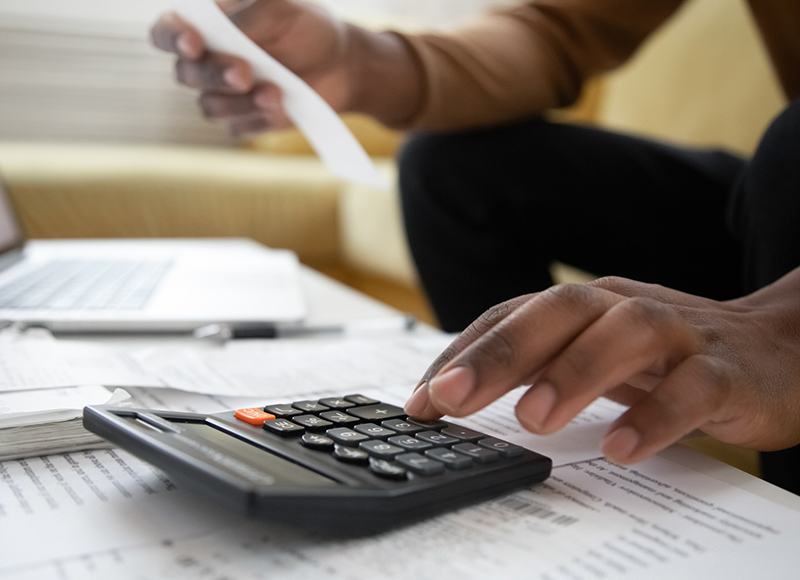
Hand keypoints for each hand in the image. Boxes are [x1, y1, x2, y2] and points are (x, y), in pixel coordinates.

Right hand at [150, 0, 421, 134]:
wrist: (342, 64)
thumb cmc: (308, 27)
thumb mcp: (283, 8)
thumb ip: (249, 13)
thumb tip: (221, 24)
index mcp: (207, 26)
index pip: (166, 33)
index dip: (172, 39)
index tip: (193, 43)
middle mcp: (208, 62)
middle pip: (186, 75)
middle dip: (215, 75)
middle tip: (245, 73)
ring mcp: (225, 96)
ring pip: (210, 107)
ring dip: (242, 102)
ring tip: (276, 92)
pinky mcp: (246, 121)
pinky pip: (239, 128)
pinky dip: (260, 119)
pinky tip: (282, 107)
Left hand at [404, 271, 799, 463]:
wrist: (774, 348)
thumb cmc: (663, 354)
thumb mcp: (592, 352)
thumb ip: (534, 365)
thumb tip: (451, 394)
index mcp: (584, 305)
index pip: (511, 315)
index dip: (462, 353)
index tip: (420, 401)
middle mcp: (623, 306)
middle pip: (558, 311)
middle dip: (498, 354)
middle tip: (449, 399)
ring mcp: (677, 332)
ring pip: (623, 335)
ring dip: (572, 374)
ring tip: (531, 421)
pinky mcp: (725, 370)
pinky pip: (691, 388)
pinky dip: (655, 415)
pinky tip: (620, 448)